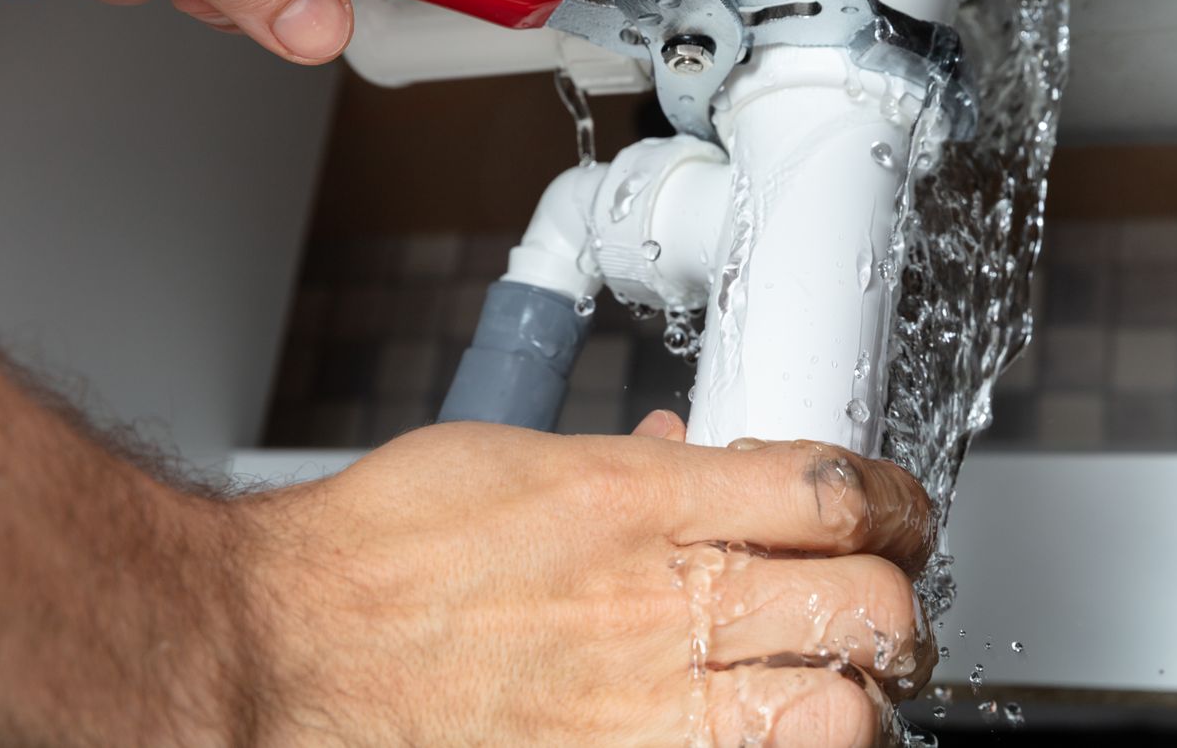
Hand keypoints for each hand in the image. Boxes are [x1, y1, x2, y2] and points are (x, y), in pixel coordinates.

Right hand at [243, 412, 936, 745]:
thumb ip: (630, 467)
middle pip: (868, 604)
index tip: (893, 517)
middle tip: (874, 608)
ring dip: (858, 697)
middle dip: (893, 607)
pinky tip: (760, 734)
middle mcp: (657, 603)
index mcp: (639, 500)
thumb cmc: (379, 552)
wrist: (282, 647)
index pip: (834, 490)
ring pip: (842, 714)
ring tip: (836, 687)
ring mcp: (646, 709)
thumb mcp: (517, 461)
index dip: (893, 505)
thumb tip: (694, 457)